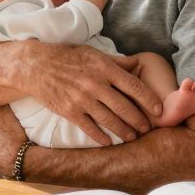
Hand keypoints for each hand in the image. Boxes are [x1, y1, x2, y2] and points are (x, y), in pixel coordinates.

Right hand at [18, 43, 162, 145]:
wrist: (35, 65)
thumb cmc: (66, 57)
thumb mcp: (93, 53)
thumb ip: (116, 62)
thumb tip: (136, 64)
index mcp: (104, 68)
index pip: (133, 86)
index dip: (149, 100)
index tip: (158, 110)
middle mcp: (95, 84)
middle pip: (124, 107)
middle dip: (139, 121)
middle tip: (147, 128)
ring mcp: (82, 99)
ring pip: (110, 120)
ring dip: (124, 131)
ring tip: (132, 137)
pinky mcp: (69, 111)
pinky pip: (90, 128)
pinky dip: (101, 137)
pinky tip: (109, 142)